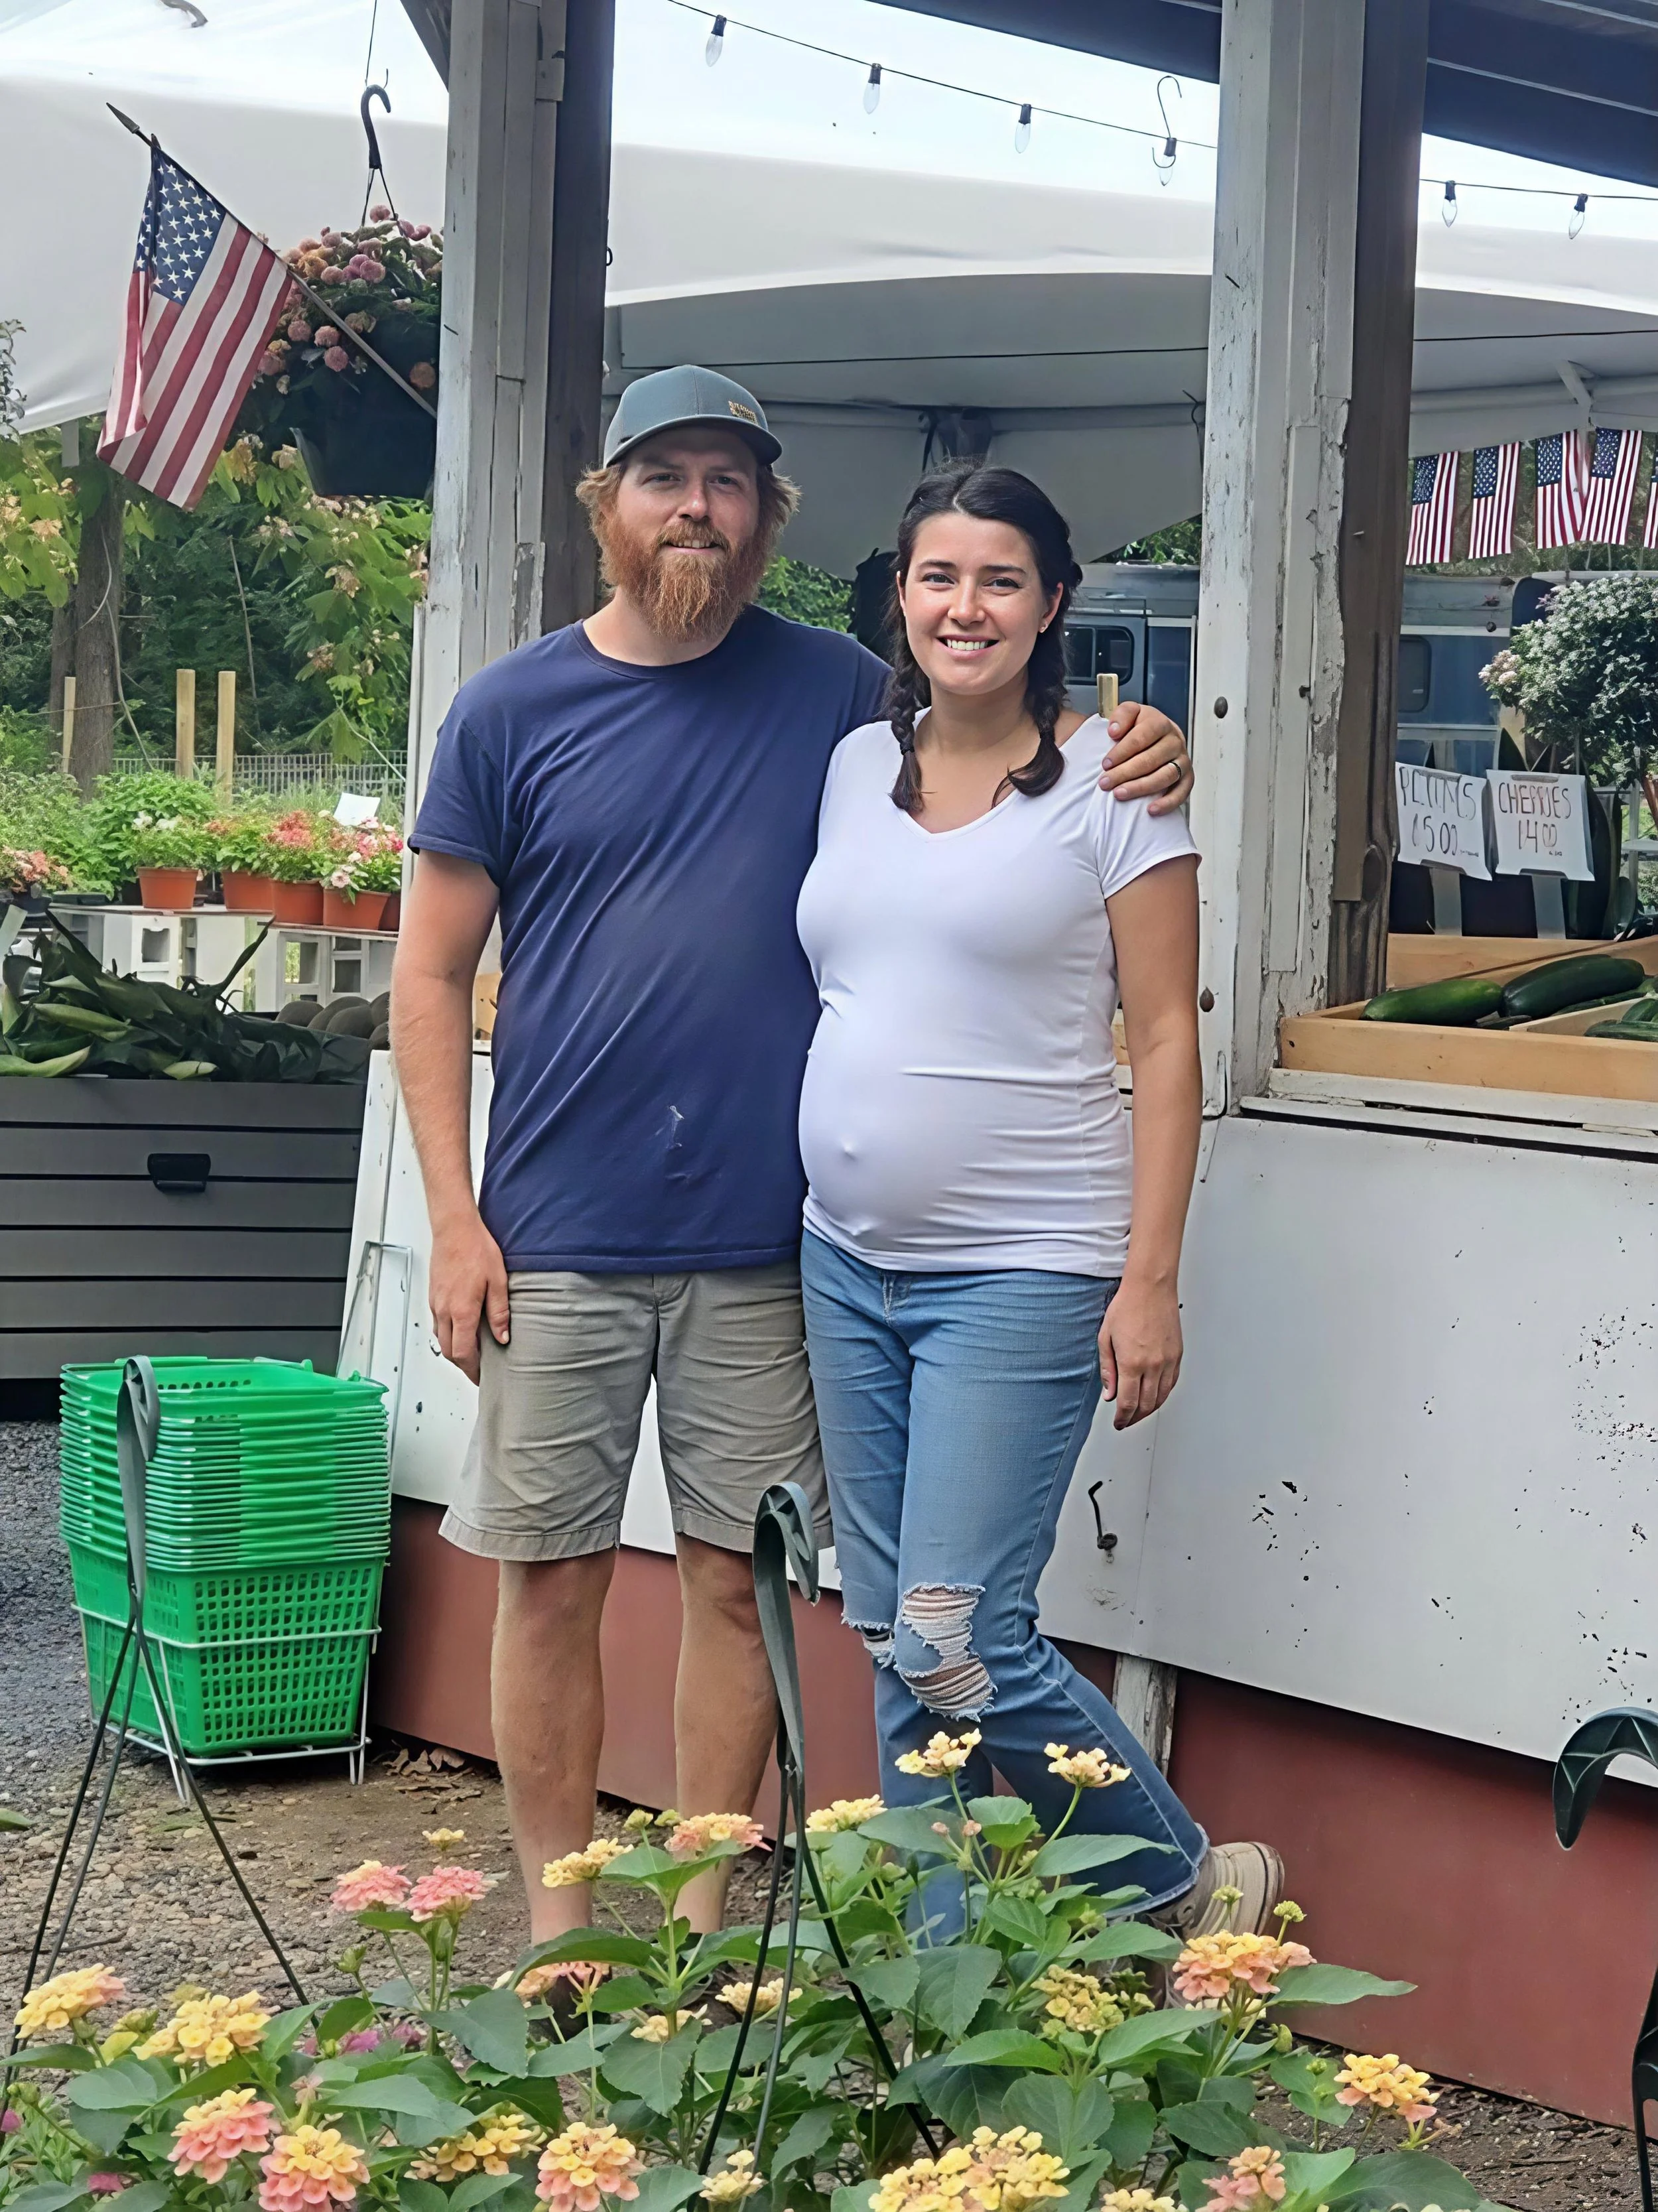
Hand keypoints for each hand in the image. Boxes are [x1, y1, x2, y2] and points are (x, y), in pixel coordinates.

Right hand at [429, 1209, 509, 1384]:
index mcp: (462, 1310)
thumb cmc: (476, 1248)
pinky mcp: (433, 1295)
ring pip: (441, 1338)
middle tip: (478, 1370)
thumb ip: (499, 1312)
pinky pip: (438, 1323)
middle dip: (463, 1365)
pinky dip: (448, 1334)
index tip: (482, 1377)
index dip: (472, 1370)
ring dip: (454, 1350)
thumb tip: (502, 1337)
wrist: (454, 1228)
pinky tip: (461, 1329)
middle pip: (448, 1351)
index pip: (463, 1353)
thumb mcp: (498, 1281)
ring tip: (472, 1353)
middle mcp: (445, 1310)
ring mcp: (436, 1303)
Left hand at [1097, 700, 1192, 814]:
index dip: (1122, 751)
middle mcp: (1175, 741)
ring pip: (1165, 776)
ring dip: (1141, 787)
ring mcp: (1183, 761)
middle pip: (1151, 759)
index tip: (1105, 764)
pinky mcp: (1187, 778)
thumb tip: (1114, 731)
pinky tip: (1151, 810)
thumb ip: (1121, 715)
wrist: (1160, 735)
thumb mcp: (1129, 713)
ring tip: (1119, 794)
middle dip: (1125, 773)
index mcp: (1160, 723)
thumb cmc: (1140, 727)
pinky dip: (1168, 803)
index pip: (1141, 737)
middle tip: (1104, 783)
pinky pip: (1182, 792)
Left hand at [1099, 1276, 1182, 1428]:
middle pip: (1146, 1405)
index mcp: (1131, 1362)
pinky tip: (1154, 1396)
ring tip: (1139, 1413)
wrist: (1151, 1288)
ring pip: (1161, 1397)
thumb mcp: (1105, 1338)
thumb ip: (1108, 1369)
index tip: (1118, 1422)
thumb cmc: (1127, 1307)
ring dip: (1149, 1409)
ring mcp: (1168, 1361)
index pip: (1128, 1403)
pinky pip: (1172, 1383)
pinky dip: (1163, 1395)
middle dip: (1134, 1418)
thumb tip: (1109, 1394)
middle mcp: (1153, 1365)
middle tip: (1126, 1421)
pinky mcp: (1177, 1355)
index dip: (1122, 1417)